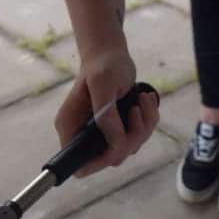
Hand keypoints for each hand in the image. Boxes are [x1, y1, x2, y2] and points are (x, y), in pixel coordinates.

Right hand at [54, 48, 158, 176]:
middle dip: (129, 139)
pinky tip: (145, 100)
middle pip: (110, 158)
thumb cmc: (103, 66)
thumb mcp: (103, 86)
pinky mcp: (119, 127)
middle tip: (135, 112)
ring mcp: (103, 133)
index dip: (100, 162)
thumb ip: (106, 117)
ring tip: (142, 100)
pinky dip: (148, 120)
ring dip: (142, 127)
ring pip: (128, 148)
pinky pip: (138, 136)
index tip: (118, 145)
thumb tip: (116, 144)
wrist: (111, 53)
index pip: (79, 165)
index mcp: (71, 127)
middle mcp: (84, 134)